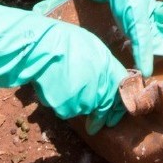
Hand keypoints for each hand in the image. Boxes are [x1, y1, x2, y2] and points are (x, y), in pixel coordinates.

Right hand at [0, 0, 127, 132]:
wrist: (42, 47)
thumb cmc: (66, 41)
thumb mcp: (94, 47)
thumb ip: (106, 66)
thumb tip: (113, 78)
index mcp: (110, 72)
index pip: (120, 96)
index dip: (117, 107)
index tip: (113, 115)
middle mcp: (100, 89)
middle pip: (102, 106)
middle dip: (99, 112)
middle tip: (93, 121)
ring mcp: (84, 100)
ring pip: (82, 108)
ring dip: (77, 102)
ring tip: (64, 81)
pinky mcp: (67, 108)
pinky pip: (66, 109)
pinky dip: (61, 102)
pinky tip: (54, 85)